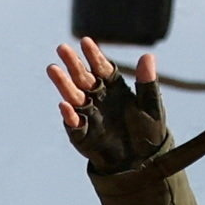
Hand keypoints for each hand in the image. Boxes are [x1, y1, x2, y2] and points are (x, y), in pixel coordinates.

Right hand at [47, 38, 168, 170]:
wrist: (142, 163)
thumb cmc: (148, 131)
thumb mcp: (151, 106)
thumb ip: (147, 83)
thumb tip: (148, 56)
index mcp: (114, 88)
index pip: (102, 68)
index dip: (94, 55)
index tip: (86, 41)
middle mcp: (98, 99)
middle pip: (83, 78)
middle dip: (73, 64)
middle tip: (62, 48)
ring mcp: (89, 116)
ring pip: (74, 97)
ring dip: (63, 84)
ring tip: (53, 69)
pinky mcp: (83, 135)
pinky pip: (74, 124)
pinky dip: (69, 116)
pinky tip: (63, 105)